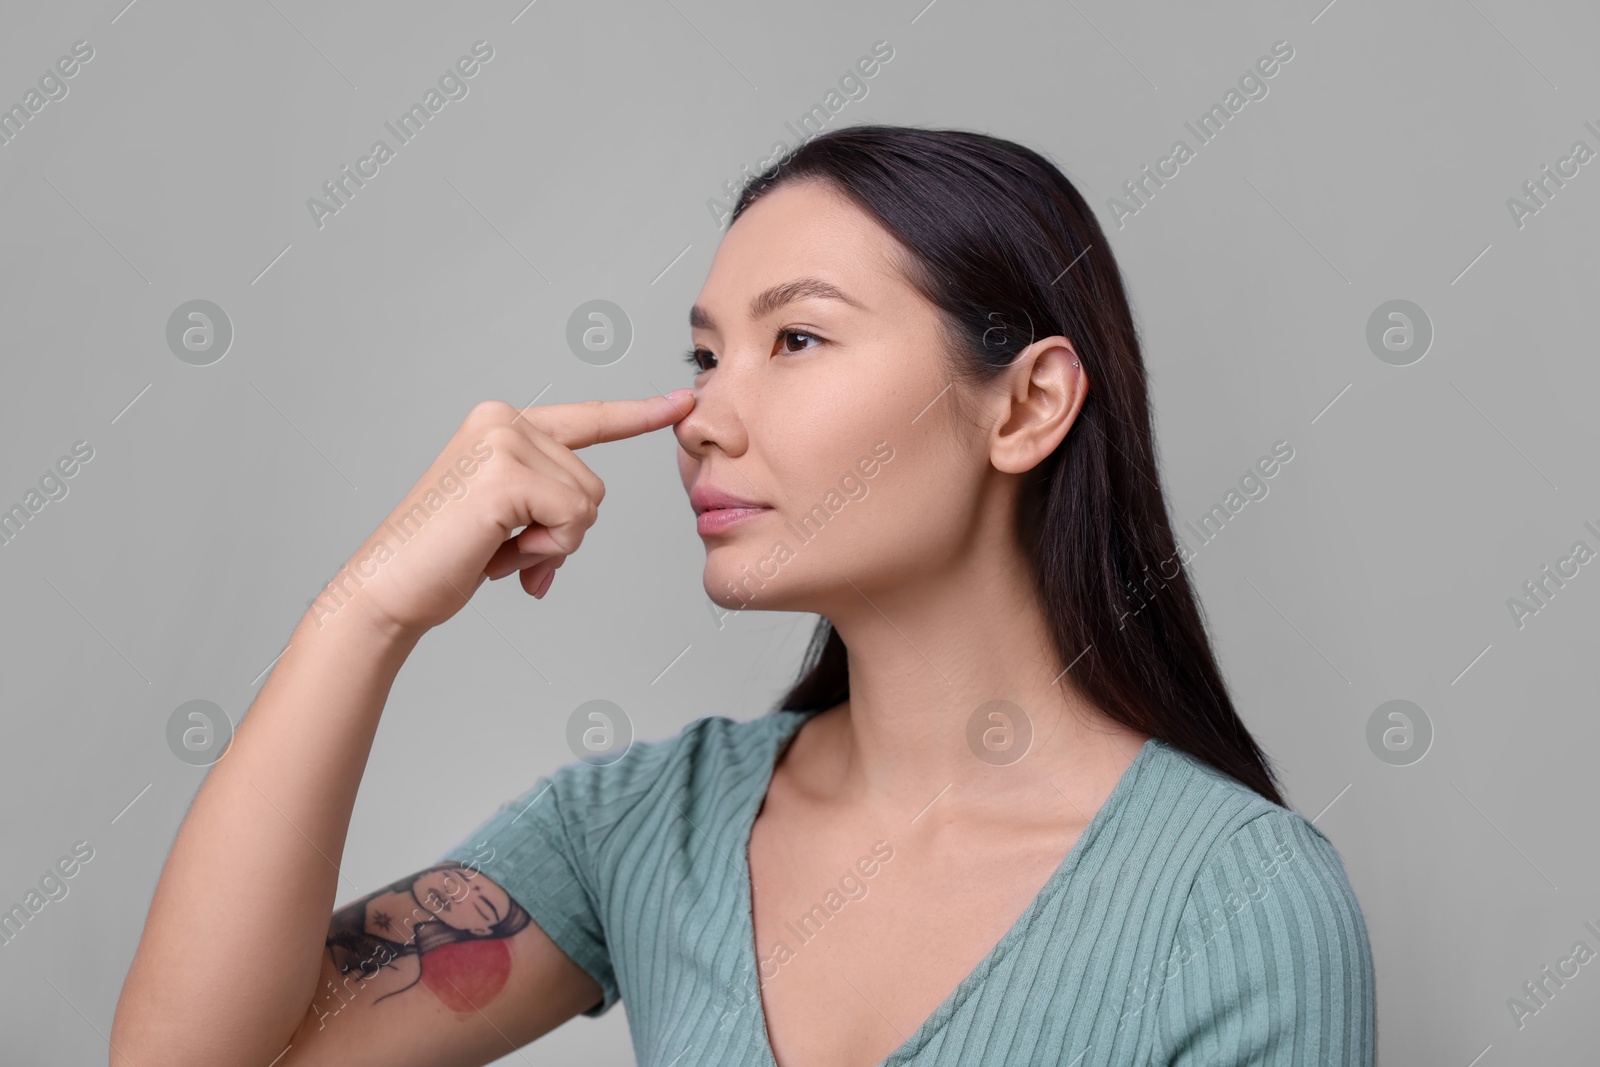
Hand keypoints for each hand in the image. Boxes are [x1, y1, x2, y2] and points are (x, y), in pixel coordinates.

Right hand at [314, 392, 694, 638]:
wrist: (389, 589)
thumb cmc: (444, 558)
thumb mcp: (507, 517)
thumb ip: (547, 502)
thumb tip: (581, 517)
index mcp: (502, 423)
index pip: (589, 420)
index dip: (639, 415)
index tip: (682, 401)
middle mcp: (503, 421)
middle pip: (595, 483)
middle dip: (562, 531)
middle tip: (503, 548)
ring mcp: (504, 444)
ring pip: (588, 504)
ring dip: (553, 544)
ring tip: (495, 549)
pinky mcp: (506, 476)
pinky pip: (574, 520)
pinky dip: (546, 550)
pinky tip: (499, 555)